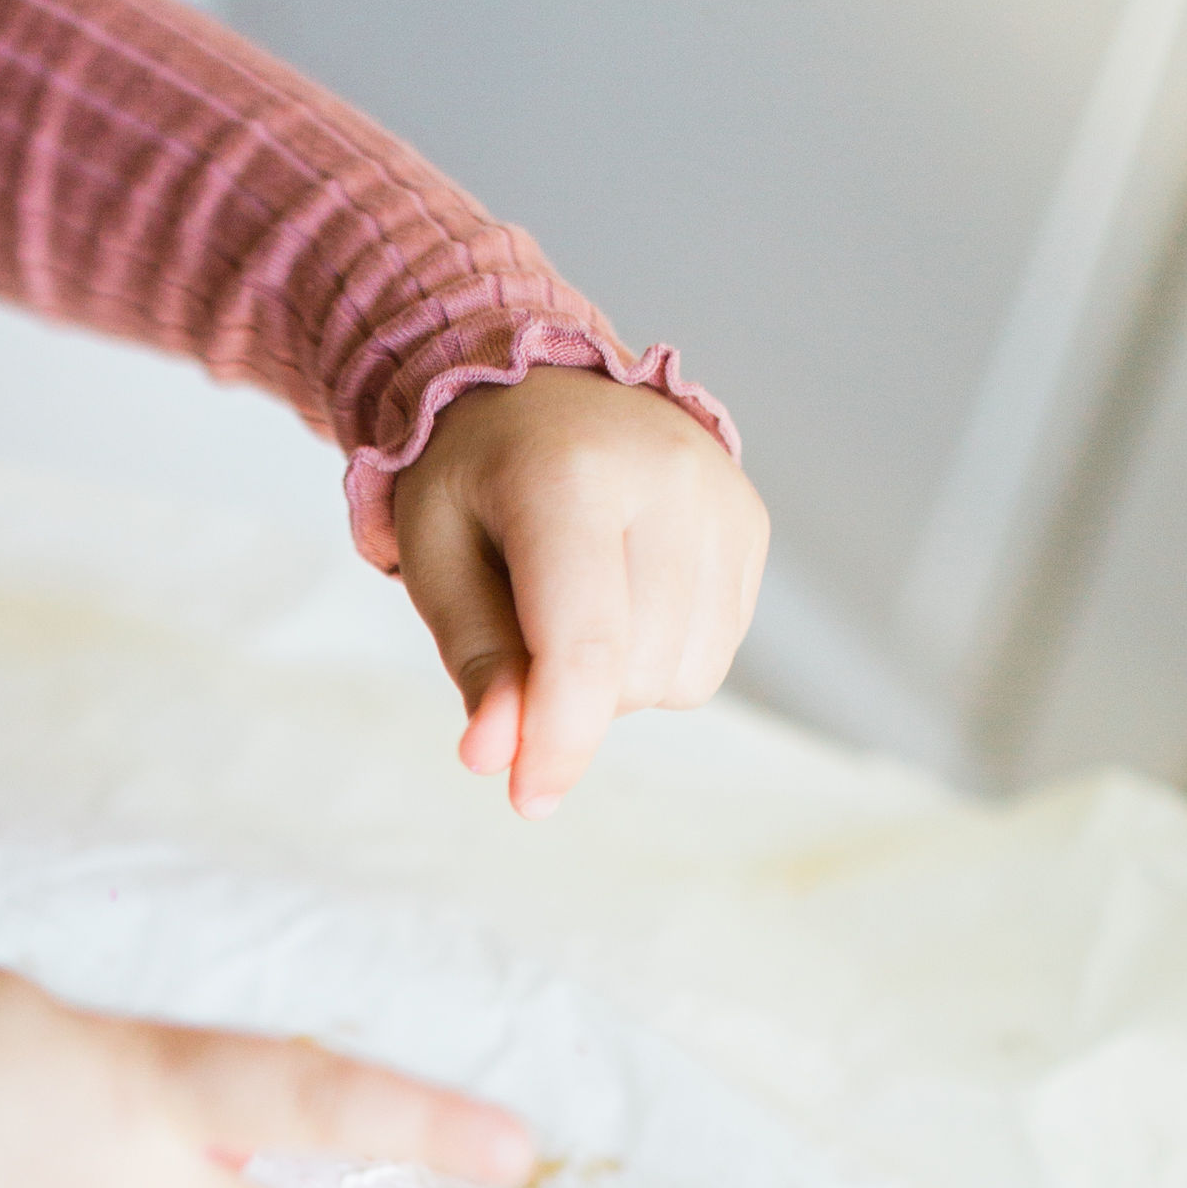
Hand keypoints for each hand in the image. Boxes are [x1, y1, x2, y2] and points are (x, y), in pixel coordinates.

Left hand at [391, 369, 768, 818]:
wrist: (540, 389)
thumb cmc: (473, 480)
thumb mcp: (437, 559)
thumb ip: (477, 660)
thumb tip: (498, 757)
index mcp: (568, 476)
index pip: (585, 646)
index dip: (559, 741)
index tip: (529, 798)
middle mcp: (665, 476)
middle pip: (635, 673)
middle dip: (571, 698)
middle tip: (523, 632)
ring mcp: (721, 496)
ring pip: (684, 676)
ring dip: (619, 681)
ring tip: (574, 605)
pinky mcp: (750, 522)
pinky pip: (712, 653)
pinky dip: (660, 657)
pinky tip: (621, 597)